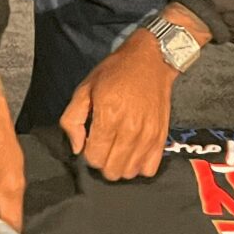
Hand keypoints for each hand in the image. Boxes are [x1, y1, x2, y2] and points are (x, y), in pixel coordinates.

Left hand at [60, 30, 177, 180]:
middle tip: (103, 145)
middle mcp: (130, 129)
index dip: (88, 152)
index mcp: (108, 116)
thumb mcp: (84, 89)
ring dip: (120, 165)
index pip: (94, 158)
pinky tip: (133, 152)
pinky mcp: (161, 137)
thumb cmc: (115, 73)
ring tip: (117, 148)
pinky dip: (139, 165)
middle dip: (102, 161)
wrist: (150, 61)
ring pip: (129, 172)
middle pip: (111, 170)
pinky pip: (149, 169)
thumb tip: (76, 148)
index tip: (91, 140)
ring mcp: (148, 135)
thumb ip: (72, 120)